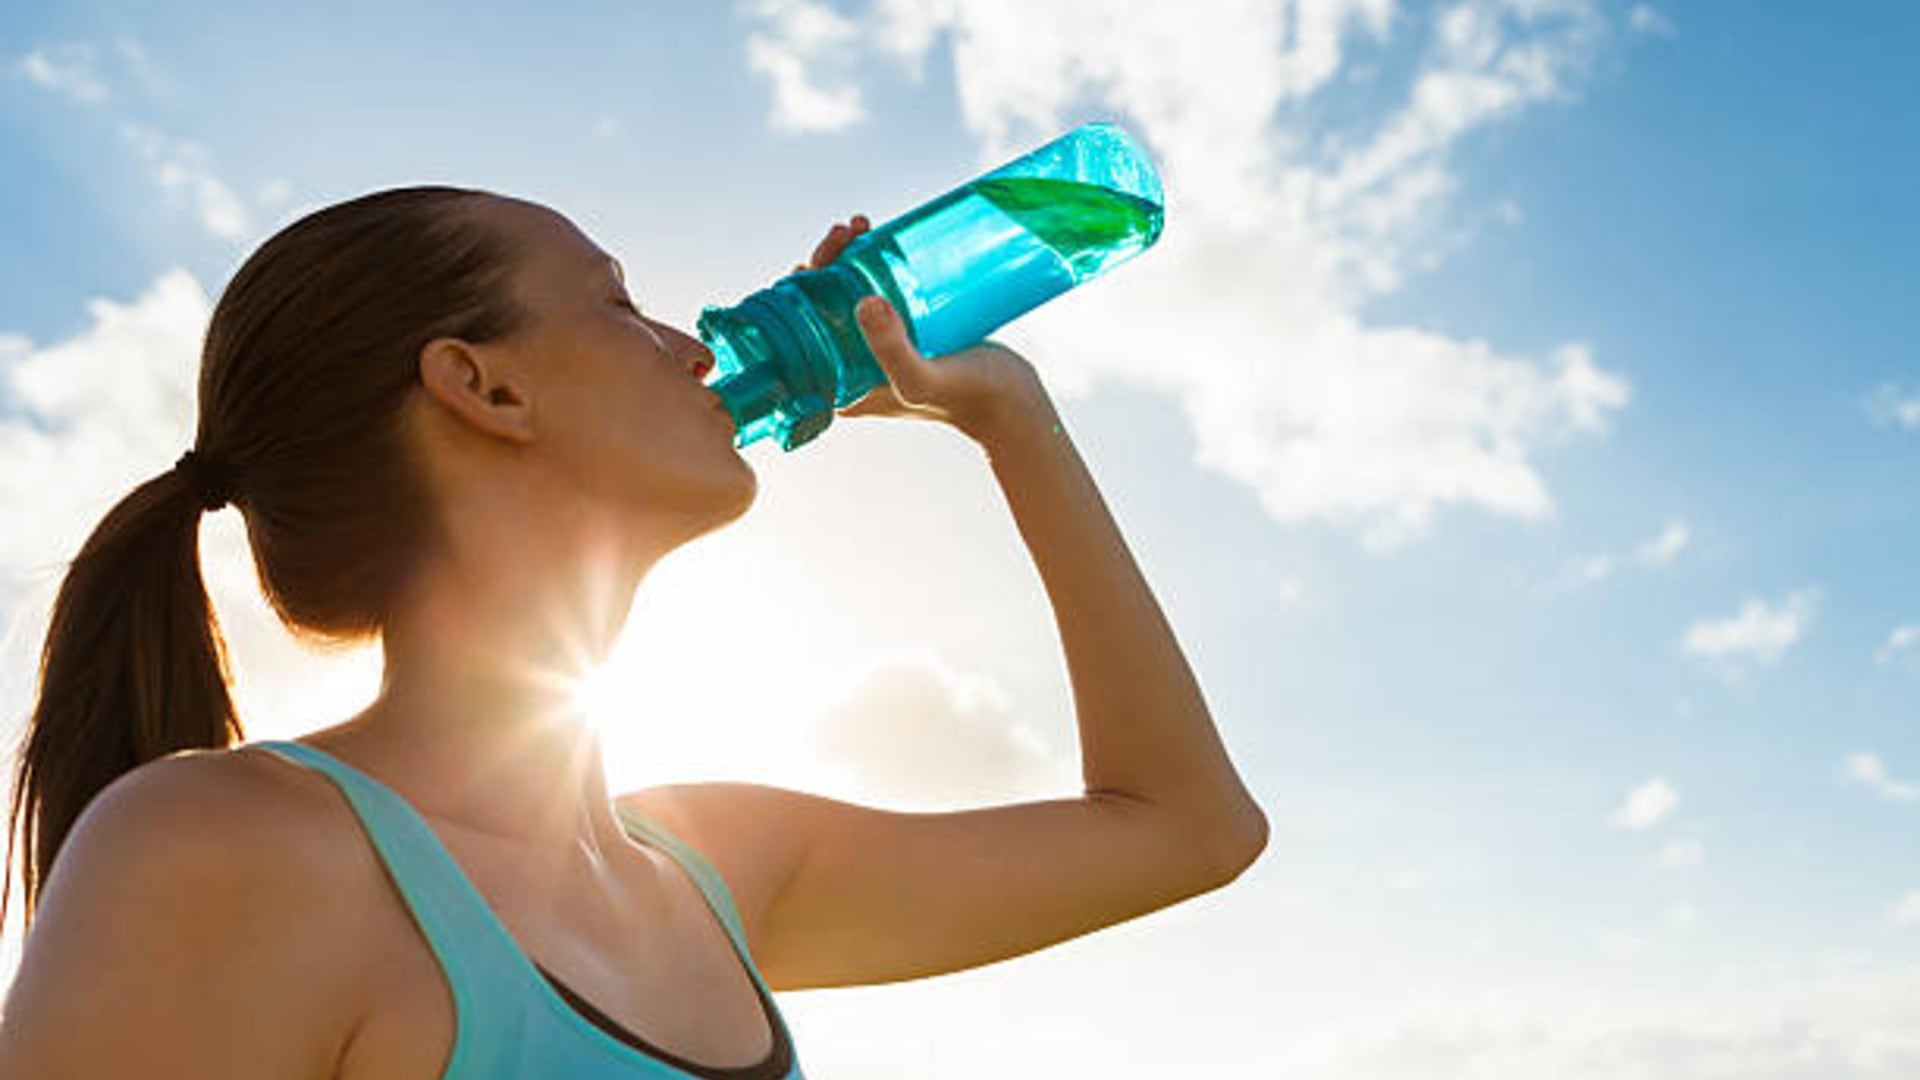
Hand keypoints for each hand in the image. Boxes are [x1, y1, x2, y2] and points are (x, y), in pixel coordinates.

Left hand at [793, 215, 1050, 442]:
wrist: (1013, 403)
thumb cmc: (966, 397)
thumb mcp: (922, 378)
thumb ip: (892, 350)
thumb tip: (863, 302)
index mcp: (841, 386)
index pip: (801, 333)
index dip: (799, 291)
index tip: (817, 258)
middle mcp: (852, 369)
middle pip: (823, 307)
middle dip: (825, 263)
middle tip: (846, 232)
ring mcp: (879, 351)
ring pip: (849, 294)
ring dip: (847, 257)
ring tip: (861, 226)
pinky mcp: (906, 334)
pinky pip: (878, 292)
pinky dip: (873, 263)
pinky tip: (877, 237)